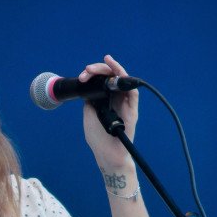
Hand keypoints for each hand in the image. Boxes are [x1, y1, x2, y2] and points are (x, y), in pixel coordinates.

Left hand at [80, 54, 138, 170]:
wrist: (107, 154)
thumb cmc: (98, 138)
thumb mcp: (88, 115)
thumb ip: (91, 99)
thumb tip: (91, 85)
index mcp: (104, 99)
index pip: (100, 80)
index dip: (92, 74)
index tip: (82, 76)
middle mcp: (115, 98)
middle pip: (111, 76)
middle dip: (99, 69)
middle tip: (88, 70)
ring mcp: (124, 102)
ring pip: (123, 79)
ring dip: (113, 68)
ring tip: (103, 62)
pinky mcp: (132, 109)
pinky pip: (133, 92)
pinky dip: (127, 80)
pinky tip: (119, 73)